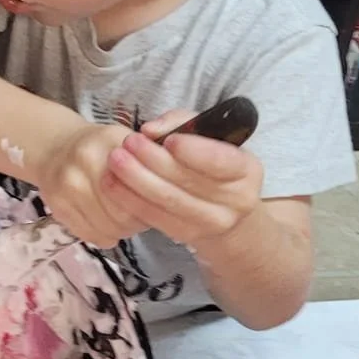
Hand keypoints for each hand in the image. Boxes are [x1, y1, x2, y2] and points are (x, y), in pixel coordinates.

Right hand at [30, 118, 152, 248]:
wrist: (54, 146)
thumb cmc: (100, 147)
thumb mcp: (128, 141)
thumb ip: (152, 161)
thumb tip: (176, 190)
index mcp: (110, 142)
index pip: (141, 188)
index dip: (154, 203)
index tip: (158, 203)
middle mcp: (85, 161)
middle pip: (124, 213)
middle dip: (138, 221)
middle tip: (143, 215)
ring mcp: (68, 185)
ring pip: (108, 228)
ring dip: (123, 230)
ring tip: (125, 219)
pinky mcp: (57, 206)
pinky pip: (90, 235)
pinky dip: (104, 235)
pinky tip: (107, 223)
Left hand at [101, 118, 263, 249]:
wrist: (223, 207)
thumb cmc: (211, 159)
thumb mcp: (208, 134)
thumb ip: (181, 122)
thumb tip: (150, 129)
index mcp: (246, 169)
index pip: (221, 160)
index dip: (193, 151)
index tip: (168, 140)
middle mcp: (236, 200)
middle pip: (188, 180)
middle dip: (154, 160)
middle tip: (129, 142)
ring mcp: (213, 223)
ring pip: (169, 201)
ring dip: (137, 180)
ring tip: (116, 159)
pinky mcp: (187, 235)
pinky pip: (154, 217)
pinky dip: (130, 199)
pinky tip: (112, 183)